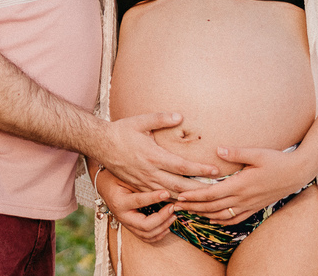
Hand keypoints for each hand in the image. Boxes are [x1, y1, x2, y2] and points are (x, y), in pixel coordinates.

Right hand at [93, 113, 219, 195]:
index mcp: (153, 156)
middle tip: (218, 191)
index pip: (182, 167)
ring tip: (205, 200)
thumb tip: (180, 116)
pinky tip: (184, 202)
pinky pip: (159, 197)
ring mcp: (144, 182)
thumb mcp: (140, 121)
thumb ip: (161, 118)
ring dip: (188, 199)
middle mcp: (150, 172)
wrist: (99, 144)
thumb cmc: (121, 131)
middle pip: (180, 186)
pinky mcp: (139, 186)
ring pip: (171, 195)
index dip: (200, 170)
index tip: (215, 170)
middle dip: (200, 190)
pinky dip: (174, 201)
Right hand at [94, 167, 175, 243]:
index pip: (139, 202)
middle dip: (162, 218)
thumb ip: (141, 183)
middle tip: (172, 207)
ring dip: (163, 227)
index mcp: (119, 202)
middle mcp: (122, 216)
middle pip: (145, 226)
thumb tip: (161, 186)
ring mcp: (126, 224)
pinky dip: (159, 234)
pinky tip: (167, 226)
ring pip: (147, 235)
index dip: (154, 198)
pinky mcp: (131, 227)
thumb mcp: (125, 177)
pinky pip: (146, 237)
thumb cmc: (115, 178)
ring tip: (173, 215)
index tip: (167, 193)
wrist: (103, 185)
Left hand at [174, 145, 312, 224]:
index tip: (180, 196)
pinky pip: (235, 219)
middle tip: (175, 206)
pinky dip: (221, 220)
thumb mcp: (257, 153)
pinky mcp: (255, 207)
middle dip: (193, 207)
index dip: (195, 196)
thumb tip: (217, 149)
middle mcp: (243, 198)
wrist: (298, 173)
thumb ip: (236, 152)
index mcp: (241, 185)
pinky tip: (212, 219)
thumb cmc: (277, 160)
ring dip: (204, 215)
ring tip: (189, 212)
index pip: (212, 194)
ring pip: (222, 215)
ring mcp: (249, 205)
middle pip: (213, 207)